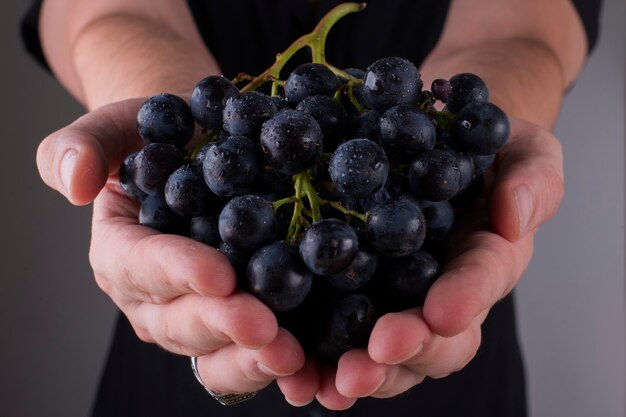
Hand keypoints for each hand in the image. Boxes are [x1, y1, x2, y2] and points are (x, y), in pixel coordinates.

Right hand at [36, 98, 305, 393]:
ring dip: (247, 358)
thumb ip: (84, 144)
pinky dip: (269, 362)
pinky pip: (244, 352)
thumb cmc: (163, 138)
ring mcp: (193, 314)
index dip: (176, 272)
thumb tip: (74, 183)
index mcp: (120, 251)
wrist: (206, 150)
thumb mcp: (121, 127)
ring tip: (287, 356)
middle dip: (220, 325)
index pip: (140, 266)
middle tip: (263, 327)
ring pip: (211, 348)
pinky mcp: (233, 320)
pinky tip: (302, 365)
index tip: (219, 275)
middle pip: (177, 320)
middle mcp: (153, 295)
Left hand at [278, 118, 563, 408]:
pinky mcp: (345, 291)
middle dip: (408, 351)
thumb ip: (532, 180)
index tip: (442, 314)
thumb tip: (514, 219)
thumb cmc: (477, 145)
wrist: (423, 135)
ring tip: (333, 383)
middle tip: (376, 356)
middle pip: (432, 340)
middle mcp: (437, 292)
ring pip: (384, 352)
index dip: (463, 299)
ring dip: (362, 370)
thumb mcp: (521, 150)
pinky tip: (293, 373)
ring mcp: (391, 297)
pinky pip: (332, 332)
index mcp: (483, 260)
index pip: (478, 285)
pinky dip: (315, 358)